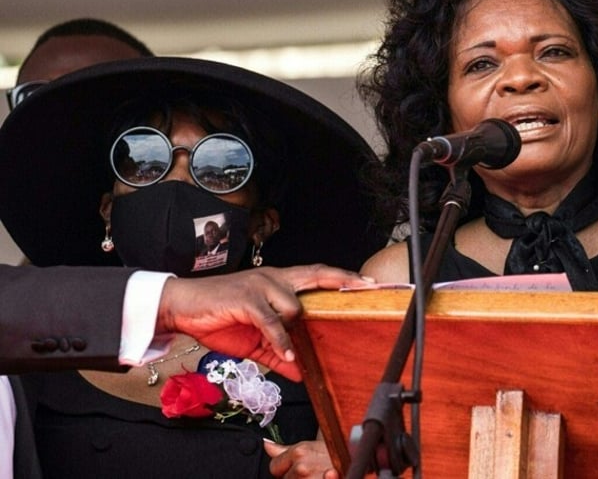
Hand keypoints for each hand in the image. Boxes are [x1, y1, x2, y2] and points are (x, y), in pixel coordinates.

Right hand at [157, 264, 372, 380]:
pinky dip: (280, 338)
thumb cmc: (219, 317)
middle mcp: (273, 279)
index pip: (317, 275)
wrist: (182, 307)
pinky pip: (271, 320)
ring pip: (294, 304)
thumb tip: (301, 372)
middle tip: (366, 287)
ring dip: (297, 327)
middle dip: (343, 280)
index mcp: (278, 283)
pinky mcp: (245, 298)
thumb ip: (280, 353)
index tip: (366, 283)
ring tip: (293, 347)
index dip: (342, 278)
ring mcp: (259, 286)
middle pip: (315, 274)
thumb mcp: (256, 341)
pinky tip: (286, 352)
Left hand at [265, 439, 337, 477]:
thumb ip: (284, 449)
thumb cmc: (336, 453)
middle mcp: (302, 468)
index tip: (295, 468)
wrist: (358, 459)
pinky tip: (325, 475)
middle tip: (312, 472)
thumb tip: (266, 444)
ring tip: (319, 475)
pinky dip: (320, 478)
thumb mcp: (310, 446)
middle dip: (294, 478)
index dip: (284, 469)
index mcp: (298, 452)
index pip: (274, 467)